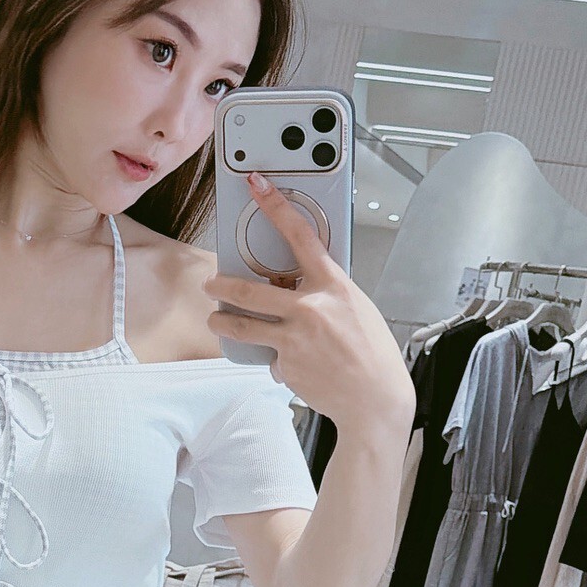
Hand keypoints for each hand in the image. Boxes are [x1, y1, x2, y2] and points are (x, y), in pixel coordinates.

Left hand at [206, 173, 414, 436]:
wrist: (375, 400)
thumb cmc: (372, 353)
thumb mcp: (355, 307)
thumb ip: (325, 292)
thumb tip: (299, 286)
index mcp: (333, 286)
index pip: (300, 235)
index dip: (275, 206)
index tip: (256, 186)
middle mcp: (310, 309)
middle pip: (249, 290)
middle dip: (222, 286)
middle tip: (211, 283)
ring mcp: (294, 339)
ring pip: (243, 326)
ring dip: (223, 322)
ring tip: (217, 320)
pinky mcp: (286, 366)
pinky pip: (271, 359)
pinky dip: (279, 361)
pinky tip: (298, 367)